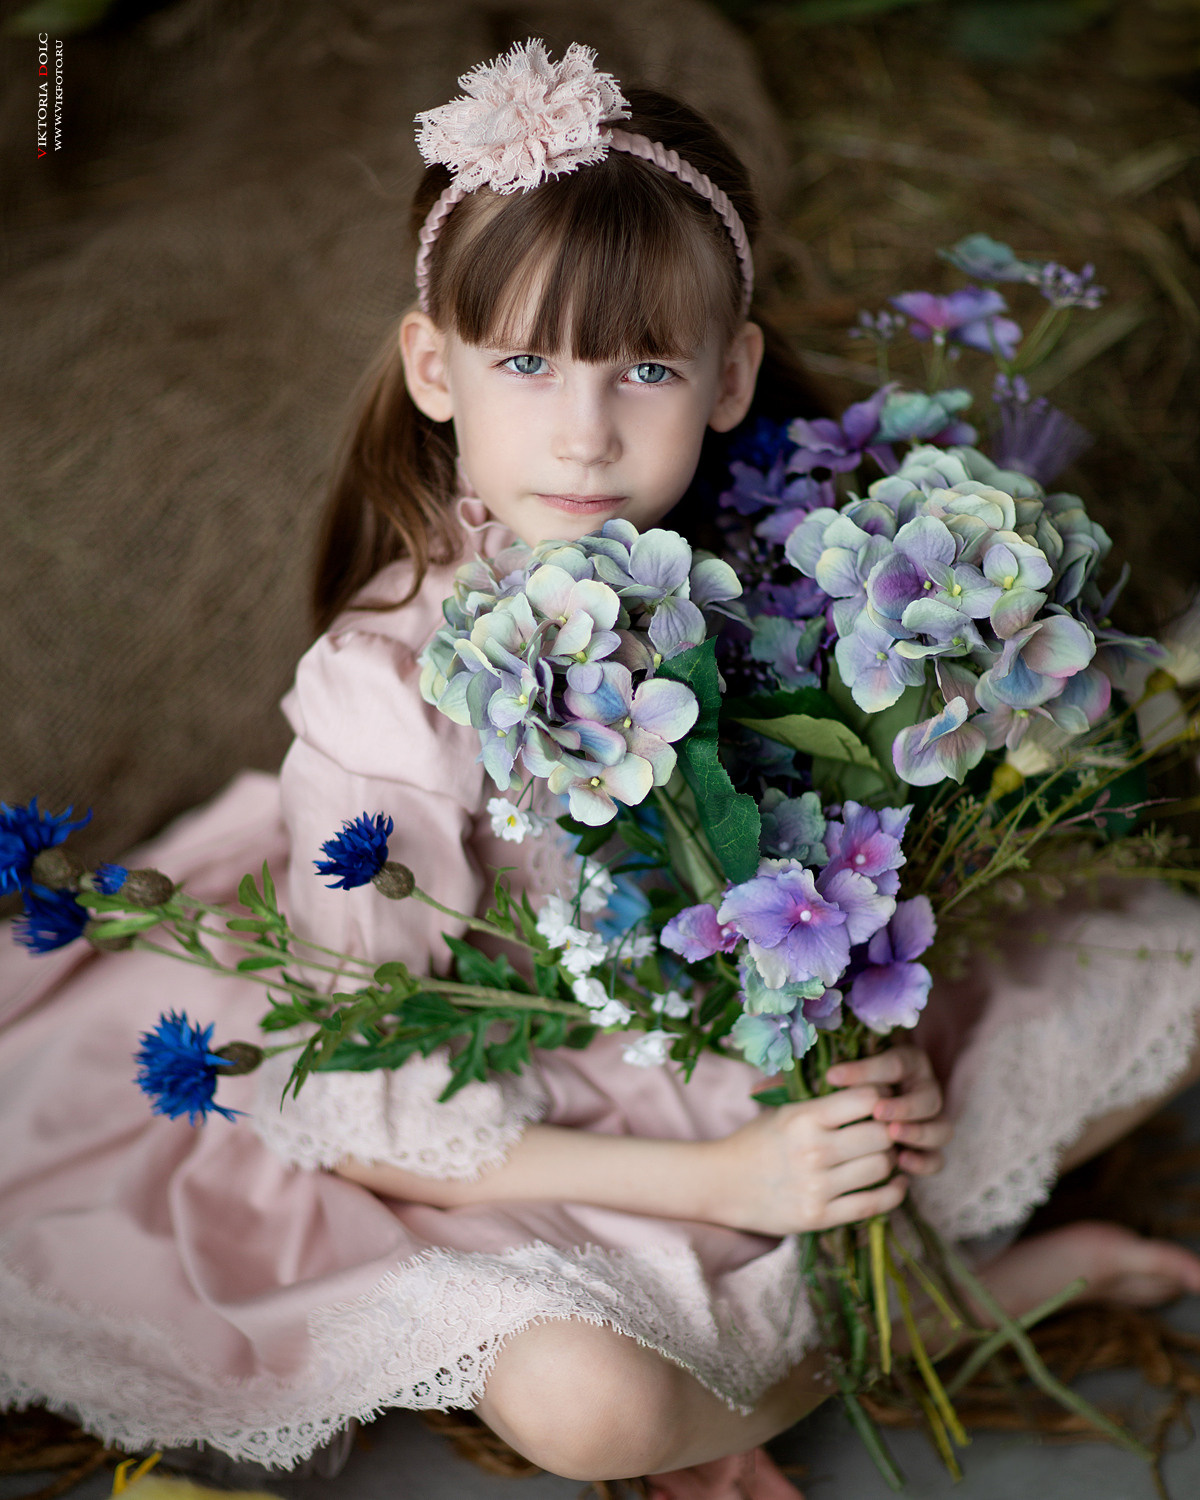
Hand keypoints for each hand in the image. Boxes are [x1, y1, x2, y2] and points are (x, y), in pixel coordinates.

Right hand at [700, 1046, 950, 1236]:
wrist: (721, 1184)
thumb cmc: (756, 1141)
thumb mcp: (783, 1110)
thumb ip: (823, 1101)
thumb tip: (872, 1088)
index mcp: (803, 1117)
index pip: (865, 1098)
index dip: (882, 1096)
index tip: (882, 1100)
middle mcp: (813, 1150)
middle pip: (881, 1135)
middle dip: (890, 1131)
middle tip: (889, 1130)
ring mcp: (817, 1186)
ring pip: (881, 1168)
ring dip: (890, 1160)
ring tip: (887, 1155)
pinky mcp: (820, 1217)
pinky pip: (874, 1204)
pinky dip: (893, 1193)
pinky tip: (895, 1183)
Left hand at [825, 1045, 950, 1181]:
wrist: (863, 1109)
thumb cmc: (855, 1085)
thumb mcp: (855, 1072)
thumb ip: (852, 1073)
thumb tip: (831, 1076)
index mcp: (910, 1064)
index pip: (896, 1064)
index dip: (868, 1070)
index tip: (835, 1077)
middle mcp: (926, 1091)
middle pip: (929, 1099)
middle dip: (904, 1105)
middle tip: (877, 1111)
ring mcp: (932, 1122)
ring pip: (941, 1130)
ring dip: (918, 1132)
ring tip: (892, 1134)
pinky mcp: (930, 1150)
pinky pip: (937, 1159)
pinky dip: (923, 1162)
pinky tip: (901, 1162)